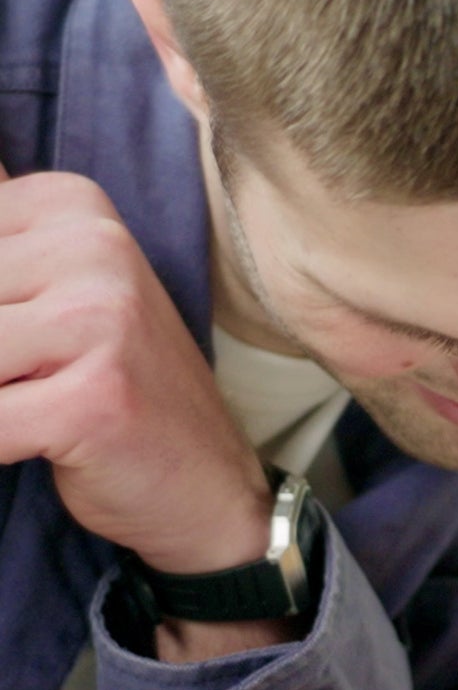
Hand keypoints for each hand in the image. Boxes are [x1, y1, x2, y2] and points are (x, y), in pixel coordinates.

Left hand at [0, 163, 272, 572]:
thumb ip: (0, 262)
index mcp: (72, 207)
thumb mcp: (47, 294)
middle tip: (28, 380)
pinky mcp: (95, 396)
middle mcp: (92, 246)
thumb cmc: (110, 390)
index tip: (24, 341)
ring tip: (32, 408)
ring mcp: (100, 319)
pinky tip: (35, 446)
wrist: (206, 483)